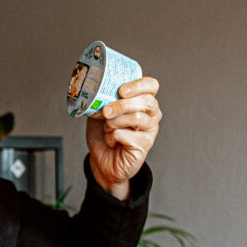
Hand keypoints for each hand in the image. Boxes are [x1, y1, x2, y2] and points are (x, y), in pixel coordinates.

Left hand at [85, 77, 160, 198]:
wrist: (102, 161)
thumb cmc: (104, 135)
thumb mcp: (100, 112)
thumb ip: (102, 100)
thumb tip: (95, 89)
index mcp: (143, 102)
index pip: (151, 86)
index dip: (139, 85)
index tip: (121, 90)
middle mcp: (151, 115)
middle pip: (147, 101)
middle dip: (123, 104)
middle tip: (106, 111)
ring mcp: (150, 131)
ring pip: (137, 118)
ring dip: (115, 122)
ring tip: (107, 128)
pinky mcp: (144, 145)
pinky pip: (127, 135)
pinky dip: (112, 137)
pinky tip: (111, 141)